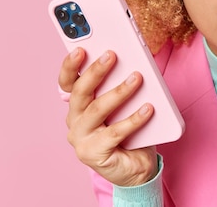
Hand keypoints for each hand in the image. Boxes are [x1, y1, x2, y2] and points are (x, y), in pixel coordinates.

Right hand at [58, 48, 157, 186]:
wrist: (136, 167)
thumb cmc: (130, 130)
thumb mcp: (124, 104)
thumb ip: (120, 85)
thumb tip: (131, 63)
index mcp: (78, 105)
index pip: (68, 82)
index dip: (71, 66)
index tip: (80, 49)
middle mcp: (74, 121)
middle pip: (80, 92)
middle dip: (95, 71)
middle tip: (112, 55)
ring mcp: (81, 139)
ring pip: (98, 110)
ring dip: (119, 92)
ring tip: (136, 77)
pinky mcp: (94, 154)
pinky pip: (115, 133)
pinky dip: (133, 119)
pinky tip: (148, 108)